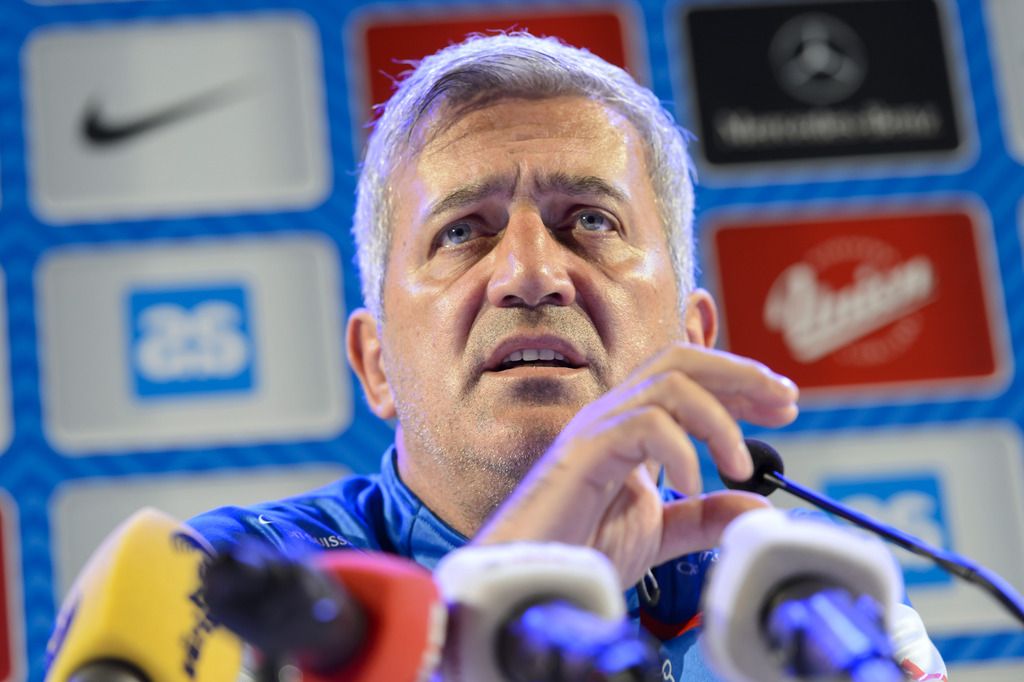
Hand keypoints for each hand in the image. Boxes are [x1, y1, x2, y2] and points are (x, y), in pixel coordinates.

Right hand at [473, 343, 798, 585]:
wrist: (533, 579)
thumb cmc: (580, 552)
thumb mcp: (659, 534)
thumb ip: (704, 517)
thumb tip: (757, 506)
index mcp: (631, 429)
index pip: (689, 379)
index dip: (740, 383)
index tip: (785, 405)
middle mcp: (613, 416)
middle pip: (680, 359)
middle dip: (740, 374)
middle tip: (785, 401)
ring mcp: (597, 428)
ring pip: (667, 381)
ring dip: (718, 416)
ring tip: (739, 465)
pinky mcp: (585, 451)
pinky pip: (642, 423)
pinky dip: (680, 448)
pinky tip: (691, 484)